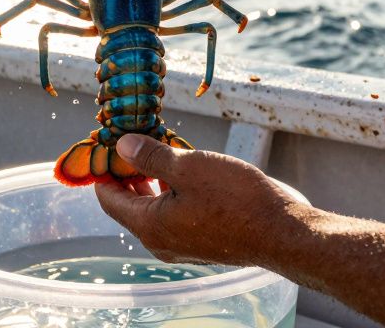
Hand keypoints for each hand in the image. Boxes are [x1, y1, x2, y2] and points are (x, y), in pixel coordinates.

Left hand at [94, 134, 300, 265]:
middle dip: (126, 171)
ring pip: (153, 208)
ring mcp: (182, 243)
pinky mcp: (202, 240)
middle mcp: (160, 240)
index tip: (104, 143)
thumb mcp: (188, 166)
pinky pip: (174, 214)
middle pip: (129, 204)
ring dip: (150, 179)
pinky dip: (169, 191)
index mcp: (148, 225)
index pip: (108, 198)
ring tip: (156, 147)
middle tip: (128, 140)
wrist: (280, 231)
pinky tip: (182, 169)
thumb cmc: (235, 199)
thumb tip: (121, 146)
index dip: (104, 169)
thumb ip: (150, 157)